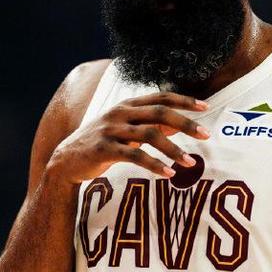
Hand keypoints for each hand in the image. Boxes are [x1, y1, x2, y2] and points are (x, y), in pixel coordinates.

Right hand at [48, 92, 209, 182]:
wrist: (66, 160)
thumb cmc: (101, 144)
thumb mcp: (125, 130)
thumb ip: (149, 125)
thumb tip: (179, 125)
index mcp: (127, 105)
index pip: (161, 97)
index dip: (184, 101)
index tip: (206, 107)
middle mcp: (120, 113)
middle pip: (159, 113)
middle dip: (186, 123)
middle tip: (206, 135)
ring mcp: (111, 130)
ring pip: (150, 135)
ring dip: (173, 149)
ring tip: (190, 163)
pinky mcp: (104, 149)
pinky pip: (135, 156)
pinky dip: (154, 165)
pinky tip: (168, 174)